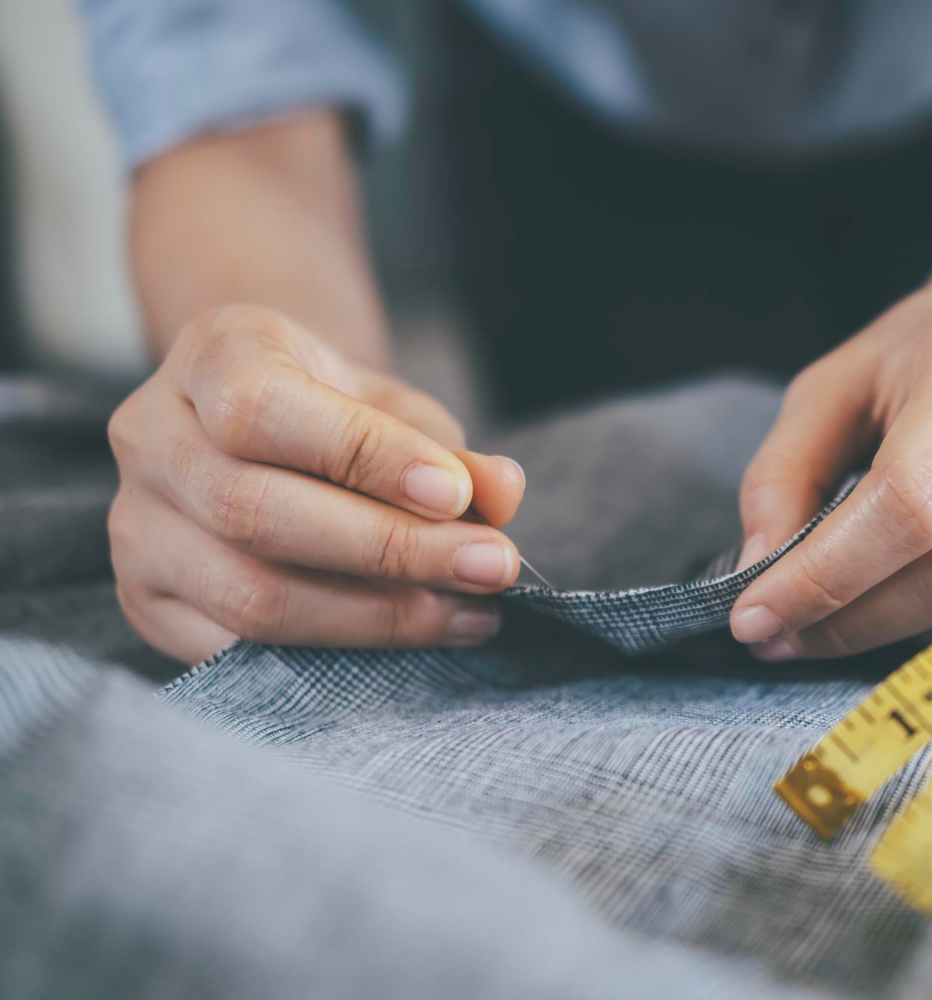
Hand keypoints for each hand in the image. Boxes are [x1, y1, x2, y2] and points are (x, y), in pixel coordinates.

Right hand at [108, 305, 525, 662]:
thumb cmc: (339, 416)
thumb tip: (501, 494)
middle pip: (256, 513)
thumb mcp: (398, 409)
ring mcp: (134, 526)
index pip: (265, 410)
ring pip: (248, 596)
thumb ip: (450, 450)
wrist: (263, 430)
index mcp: (210, 355)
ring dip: (377, 616)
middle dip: (392, 549)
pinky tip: (416, 637)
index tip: (459, 496)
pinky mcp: (145, 600)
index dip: (367, 458)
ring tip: (470, 610)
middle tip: (492, 566)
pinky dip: (337, 654)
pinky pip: (236, 651)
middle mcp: (149, 436)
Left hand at [730, 281, 931, 662]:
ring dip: (926, 641)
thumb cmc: (928, 364)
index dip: (825, 577)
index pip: (910, 500)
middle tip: (802, 633)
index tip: (756, 619)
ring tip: (884, 607)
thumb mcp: (833, 390)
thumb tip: (760, 578)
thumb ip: (780, 477)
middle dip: (862, 624)